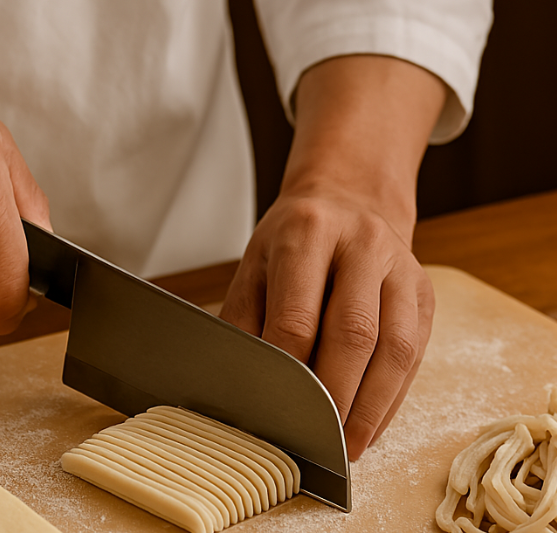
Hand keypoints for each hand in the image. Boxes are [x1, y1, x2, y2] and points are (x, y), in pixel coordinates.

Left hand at [220, 184, 433, 460]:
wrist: (350, 198)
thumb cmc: (293, 240)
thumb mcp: (255, 266)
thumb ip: (247, 322)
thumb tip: (244, 386)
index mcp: (307, 232)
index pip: (298, 316)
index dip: (289, 371)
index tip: (276, 410)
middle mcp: (361, 244)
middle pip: (353, 333)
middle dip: (335, 396)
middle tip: (317, 440)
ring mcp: (401, 267)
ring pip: (395, 348)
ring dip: (372, 407)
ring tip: (349, 446)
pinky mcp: (424, 292)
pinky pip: (416, 353)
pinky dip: (393, 397)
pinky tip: (372, 423)